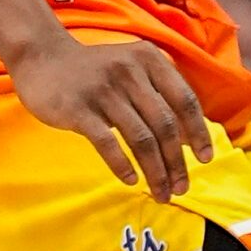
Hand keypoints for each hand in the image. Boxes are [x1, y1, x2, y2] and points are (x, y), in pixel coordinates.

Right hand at [11, 34, 211, 199]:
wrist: (43, 58)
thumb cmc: (97, 71)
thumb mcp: (134, 70)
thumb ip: (160, 95)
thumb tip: (189, 138)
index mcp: (151, 61)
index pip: (185, 100)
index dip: (198, 132)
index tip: (206, 159)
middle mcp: (131, 73)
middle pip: (164, 125)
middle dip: (177, 161)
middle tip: (182, 188)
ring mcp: (104, 90)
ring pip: (140, 138)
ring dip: (155, 170)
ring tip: (162, 192)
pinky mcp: (78, 109)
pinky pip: (107, 142)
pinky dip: (122, 164)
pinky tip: (132, 180)